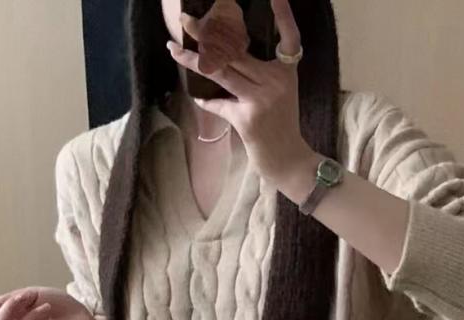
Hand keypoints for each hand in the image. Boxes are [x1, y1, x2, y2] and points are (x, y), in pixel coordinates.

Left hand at [167, 0, 316, 189]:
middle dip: (207, 33)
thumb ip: (259, 74)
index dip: (284, 16)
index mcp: (286, 71)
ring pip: (220, 71)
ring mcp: (261, 100)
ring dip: (193, 60)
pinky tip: (198, 98)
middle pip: (237, 50)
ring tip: (173, 48)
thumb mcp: (278, 93)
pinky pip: (218, 104)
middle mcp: (275, 81)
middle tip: (186, 19)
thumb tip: (224, 56)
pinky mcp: (247, 119)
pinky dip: (206, 102)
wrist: (288, 160)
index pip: (289, 37)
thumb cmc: (281, 125)